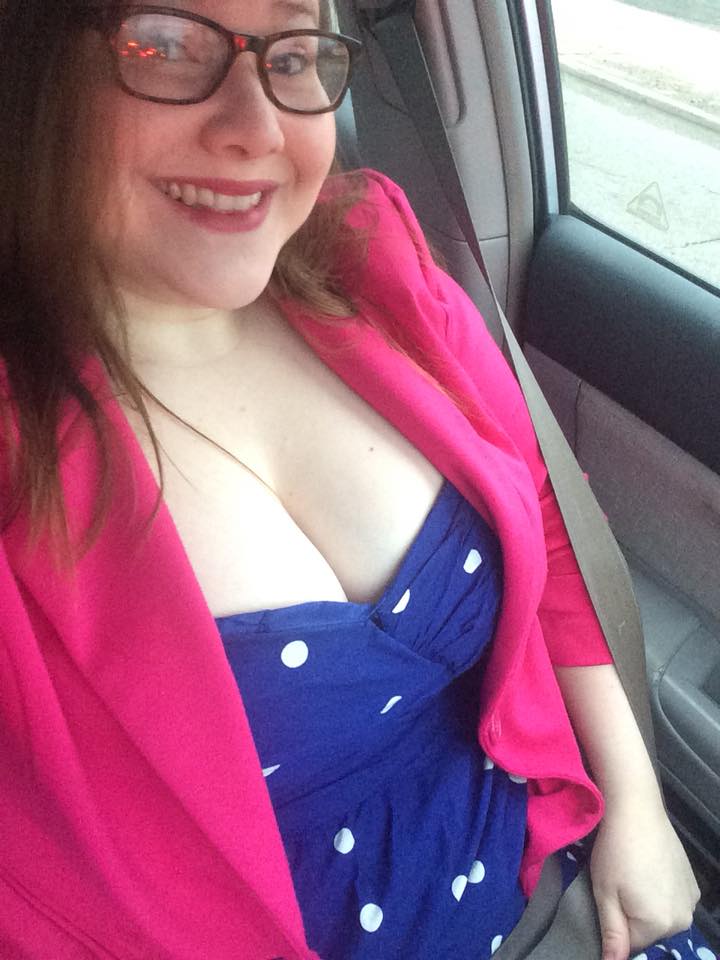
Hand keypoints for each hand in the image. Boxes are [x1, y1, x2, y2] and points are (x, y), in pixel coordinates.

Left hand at [590, 797, 700, 959]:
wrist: (636, 810)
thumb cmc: (615, 851)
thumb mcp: (605, 894)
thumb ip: (612, 934)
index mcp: (659, 925)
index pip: (630, 943)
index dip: (614, 923)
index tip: (607, 897)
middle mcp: (682, 919)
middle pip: (647, 931)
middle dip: (630, 915)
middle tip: (618, 883)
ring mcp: (691, 900)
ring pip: (660, 916)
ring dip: (645, 904)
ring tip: (632, 873)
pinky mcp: (692, 883)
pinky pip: (671, 900)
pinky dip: (659, 892)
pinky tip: (647, 868)